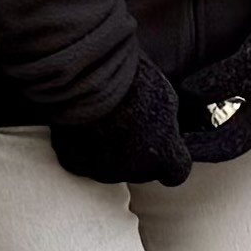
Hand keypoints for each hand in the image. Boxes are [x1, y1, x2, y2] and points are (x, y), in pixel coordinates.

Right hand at [48, 52, 197, 188]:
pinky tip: (86, 126)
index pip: (176, 173)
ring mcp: (101, 170)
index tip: (166, 150)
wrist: (86, 78)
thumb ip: (168, 127)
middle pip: (143, 171)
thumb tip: (166, 136)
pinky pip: (85, 162)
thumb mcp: (166, 99)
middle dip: (140, 153)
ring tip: (106, 122)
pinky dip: (86, 149)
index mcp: (161, 154)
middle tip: (131, 124)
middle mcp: (133, 170)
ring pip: (113, 168)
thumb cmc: (131, 82)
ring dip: (113, 152)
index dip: (171, 161)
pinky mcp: (75, 163)